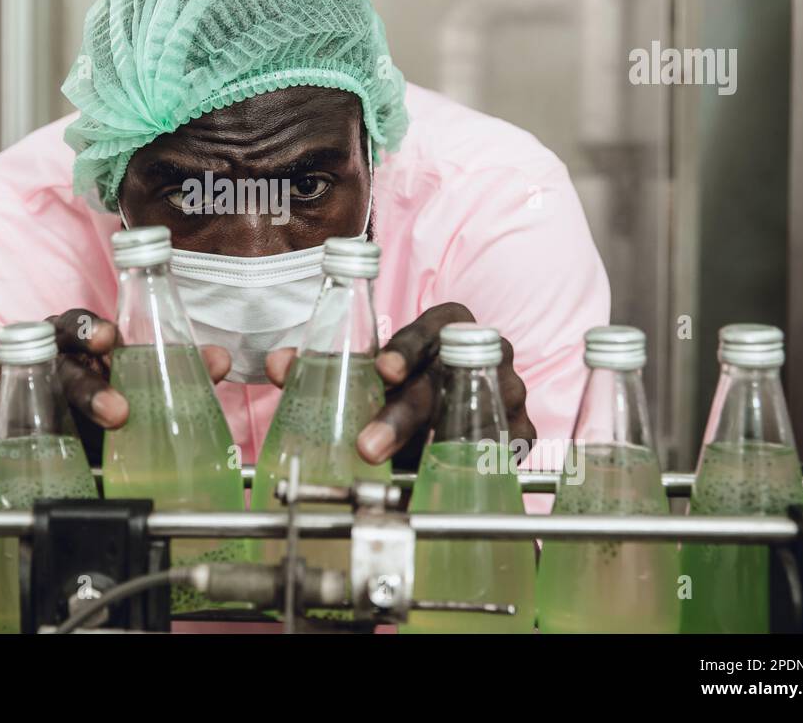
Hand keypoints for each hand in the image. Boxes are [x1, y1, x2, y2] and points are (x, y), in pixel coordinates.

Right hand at [0, 309, 231, 457]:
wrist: (62, 444)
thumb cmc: (103, 398)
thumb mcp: (138, 383)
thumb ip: (177, 371)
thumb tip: (219, 361)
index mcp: (71, 341)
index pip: (72, 324)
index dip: (86, 328)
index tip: (108, 338)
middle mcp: (39, 361)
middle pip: (56, 366)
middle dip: (87, 387)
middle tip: (120, 411)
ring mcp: (10, 392)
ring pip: (27, 398)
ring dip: (59, 420)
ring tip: (84, 443)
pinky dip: (9, 440)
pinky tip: (30, 452)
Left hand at [264, 303, 532, 464]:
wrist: (461, 400)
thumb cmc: (408, 378)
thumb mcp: (369, 366)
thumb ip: (325, 364)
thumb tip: (279, 367)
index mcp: (448, 324)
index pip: (432, 327)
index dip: (406, 348)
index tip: (381, 370)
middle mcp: (484, 350)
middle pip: (445, 380)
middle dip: (403, 415)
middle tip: (367, 446)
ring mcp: (509, 389)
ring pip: (477, 415)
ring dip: (437, 445)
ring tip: (405, 469)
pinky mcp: (523, 428)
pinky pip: (508, 446)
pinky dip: (481, 462)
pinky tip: (451, 477)